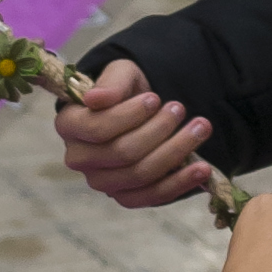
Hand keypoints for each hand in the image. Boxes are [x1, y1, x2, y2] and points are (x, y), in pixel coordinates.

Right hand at [54, 57, 212, 207]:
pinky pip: (152, 196)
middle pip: (122, 153)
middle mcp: (80, 159)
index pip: (96, 128)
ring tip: (200, 129)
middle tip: (180, 109)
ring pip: (141, 175)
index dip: (129, 115)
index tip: (155, 99)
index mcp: (69, 125)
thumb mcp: (121, 74)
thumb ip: (112, 83)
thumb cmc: (126, 91)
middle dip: (158, 131)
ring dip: (175, 152)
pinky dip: (180, 183)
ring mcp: (102, 182)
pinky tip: (202, 168)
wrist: (141, 112)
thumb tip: (95, 99)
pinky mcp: (126, 197)